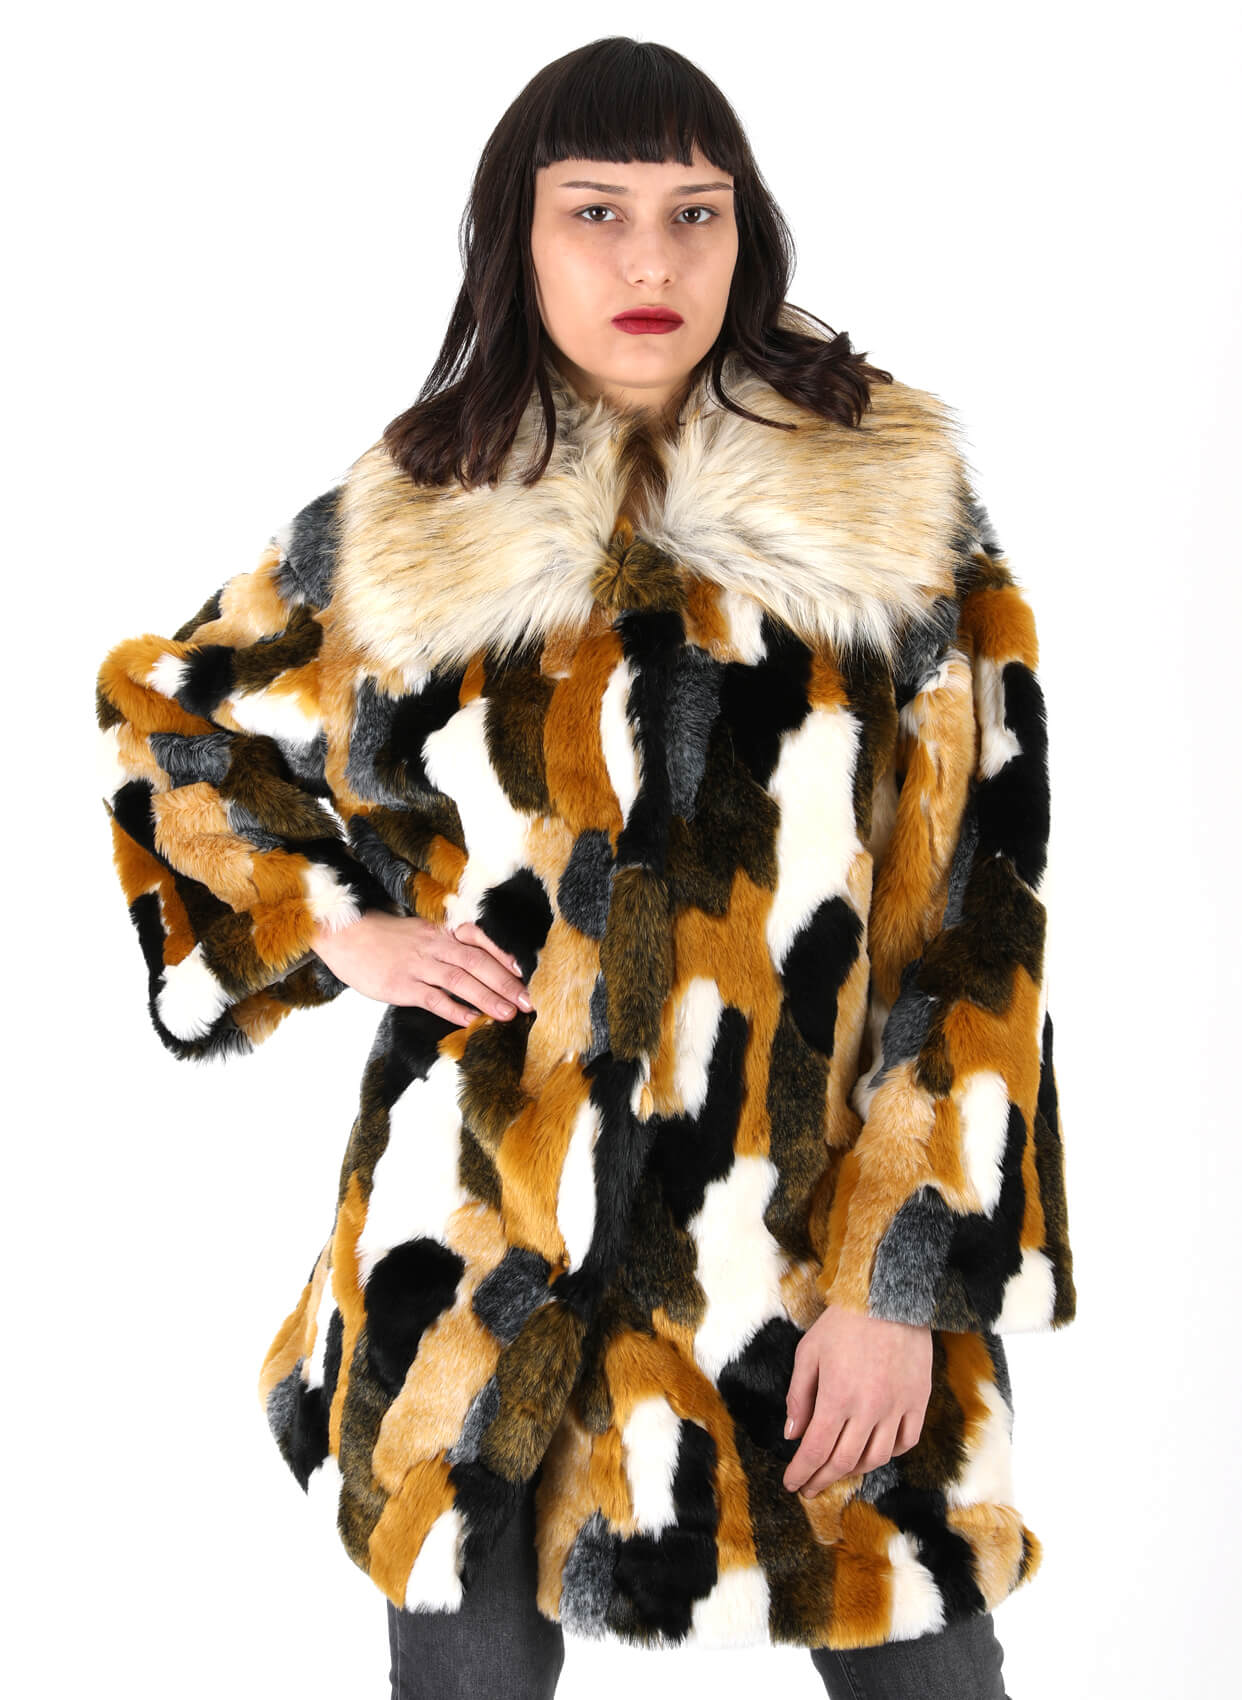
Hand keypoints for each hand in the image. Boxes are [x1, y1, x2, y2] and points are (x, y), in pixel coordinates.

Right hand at [309, 912, 532, 1024]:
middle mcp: (434, 946)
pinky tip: (471, 1020)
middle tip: (528, 1001)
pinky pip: (433, 997)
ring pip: (460, 980)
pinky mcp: (401, 985)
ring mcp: (418, 965)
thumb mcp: (418, 933)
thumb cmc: (384, 938)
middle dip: (506, 983)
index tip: (525, 973)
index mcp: (441, 933)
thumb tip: (476, 964)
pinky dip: (454, 1009)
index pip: (480, 941)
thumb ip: (445, 946)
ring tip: (508, 1014)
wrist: (344, 936)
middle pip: (477, 962)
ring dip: (487, 998)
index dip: (504, 956)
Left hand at [782, 1304, 931, 1497]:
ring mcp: (897, 1407)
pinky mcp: (919, 1401)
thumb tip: (792, 1434)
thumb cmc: (844, 1322)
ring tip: (838, 1471)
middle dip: (822, 1479)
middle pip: (844, 1461)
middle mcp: (869, 1409)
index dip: (802, 1472)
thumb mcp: (809, 1352)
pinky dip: (889, 1454)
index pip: (816, 1449)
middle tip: (810, 1487)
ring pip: (876, 1458)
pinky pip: (906, 1442)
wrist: (889, 1297)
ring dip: (854, 1471)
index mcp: (837, 1397)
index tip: (792, 1484)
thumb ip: (799, 1396)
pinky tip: (874, 1452)